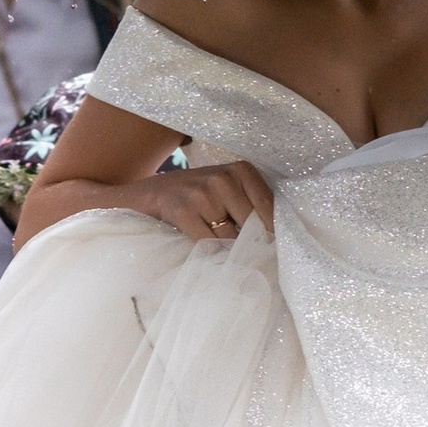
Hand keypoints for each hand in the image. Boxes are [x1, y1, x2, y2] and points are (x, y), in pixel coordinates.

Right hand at [121, 159, 275, 244]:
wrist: (152, 192)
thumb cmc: (199, 194)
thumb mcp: (229, 188)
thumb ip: (252, 204)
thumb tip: (275, 238)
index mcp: (241, 170)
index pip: (269, 207)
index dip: (272, 231)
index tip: (272, 247)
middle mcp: (223, 179)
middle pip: (251, 225)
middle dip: (251, 243)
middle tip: (250, 256)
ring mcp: (202, 195)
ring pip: (230, 237)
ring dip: (229, 250)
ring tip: (225, 252)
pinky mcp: (183, 212)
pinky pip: (208, 244)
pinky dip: (210, 254)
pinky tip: (207, 254)